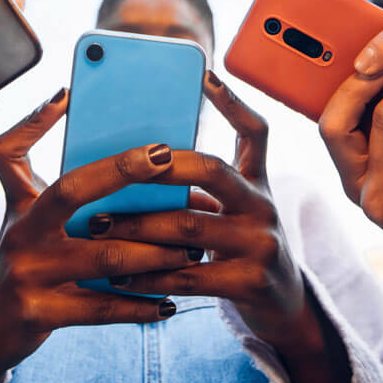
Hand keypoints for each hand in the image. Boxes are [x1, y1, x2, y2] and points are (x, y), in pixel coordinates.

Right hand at [0, 91, 188, 382]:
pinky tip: (169, 303)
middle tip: (168, 159)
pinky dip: (140, 305)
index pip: (11, 153)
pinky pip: (101, 308)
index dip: (34, 121)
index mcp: (19, 206)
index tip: (71, 95)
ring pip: (103, 256)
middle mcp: (19, 235)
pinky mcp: (38, 314)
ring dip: (154, 251)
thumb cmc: (27, 268)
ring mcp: (26, 275)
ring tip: (192, 247)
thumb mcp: (27, 224)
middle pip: (71, 190)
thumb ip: (59, 191)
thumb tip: (126, 158)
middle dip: (122, 170)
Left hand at [92, 73, 350, 382]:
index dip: (233, 102)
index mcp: (258, 182)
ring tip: (97, 225)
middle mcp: (263, 206)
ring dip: (136, 226)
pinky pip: (187, 275)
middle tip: (118, 168)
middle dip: (160, 167)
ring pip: (188, 226)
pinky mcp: (250, 283)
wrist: (285, 308)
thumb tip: (132, 167)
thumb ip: (202, 189)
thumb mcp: (235, 211)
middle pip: (211, 170)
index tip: (206, 75)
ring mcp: (261, 244)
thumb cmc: (241, 250)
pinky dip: (148, 276)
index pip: (255, 132)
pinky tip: (118, 276)